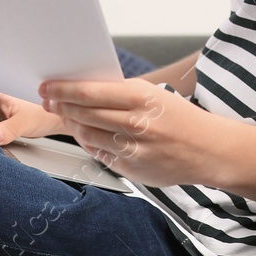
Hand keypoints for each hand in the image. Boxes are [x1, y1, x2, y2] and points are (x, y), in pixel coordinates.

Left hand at [39, 77, 228, 187]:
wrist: (208, 149)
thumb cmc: (179, 117)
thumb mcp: (153, 94)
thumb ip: (120, 92)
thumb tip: (81, 88)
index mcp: (140, 97)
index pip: (89, 92)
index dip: (62, 89)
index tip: (47, 86)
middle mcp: (135, 123)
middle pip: (83, 113)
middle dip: (60, 105)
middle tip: (48, 100)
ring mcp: (132, 148)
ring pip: (87, 135)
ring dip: (72, 124)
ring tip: (67, 116)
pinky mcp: (131, 169)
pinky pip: (99, 154)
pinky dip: (89, 143)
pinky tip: (87, 135)